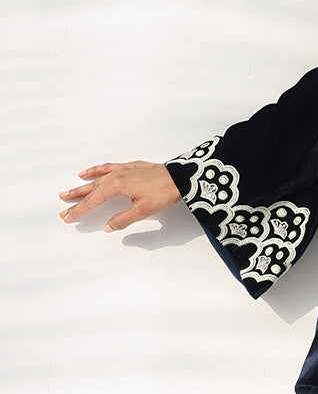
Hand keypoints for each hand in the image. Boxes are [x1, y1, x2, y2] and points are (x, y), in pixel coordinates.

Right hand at [59, 161, 181, 231]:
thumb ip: (122, 219)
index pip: (93, 201)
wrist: (179, 177)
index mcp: (116, 186)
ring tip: (68, 191)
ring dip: (82, 185)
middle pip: (91, 190)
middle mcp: (116, 175)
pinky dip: (95, 170)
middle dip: (76, 200)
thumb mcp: (142, 211)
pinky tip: (87, 172)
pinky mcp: (129, 167)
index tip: (68, 217)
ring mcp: (122, 169)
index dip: (79, 210)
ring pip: (96, 178)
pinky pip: (106, 167)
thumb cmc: (163, 193)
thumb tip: (107, 226)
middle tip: (62, 207)